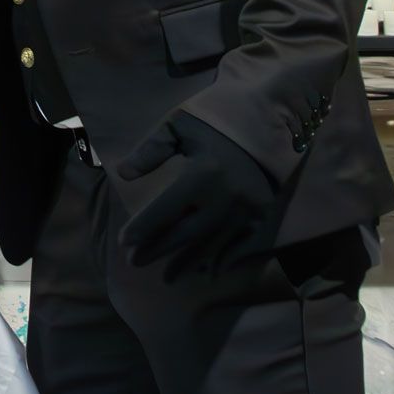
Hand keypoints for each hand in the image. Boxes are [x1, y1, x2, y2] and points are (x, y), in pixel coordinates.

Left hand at [114, 111, 278, 273]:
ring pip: (212, 245)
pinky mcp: (263, 214)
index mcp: (201, 174)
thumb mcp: (179, 125)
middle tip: (135, 262)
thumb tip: (123, 174)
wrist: (270, 116)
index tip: (123, 242)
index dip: (142, 229)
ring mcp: (246, 209)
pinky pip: (242, 245)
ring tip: (167, 277)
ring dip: (188, 263)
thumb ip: (151, 151)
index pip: (164, 211)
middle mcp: (224, 198)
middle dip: (158, 250)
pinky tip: (209, 273)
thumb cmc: (217, 117)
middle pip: (185, 234)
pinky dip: (225, 260)